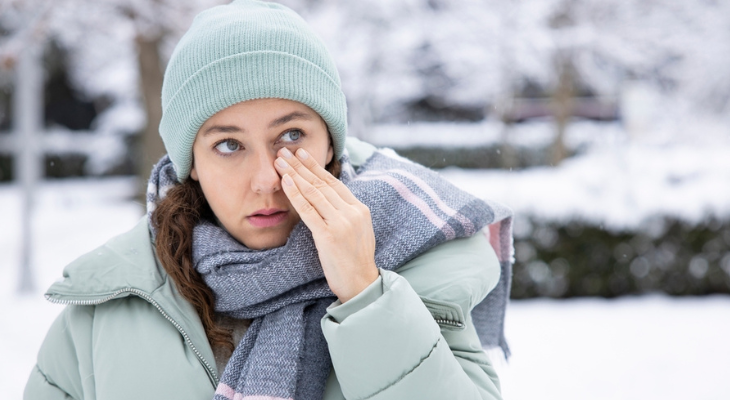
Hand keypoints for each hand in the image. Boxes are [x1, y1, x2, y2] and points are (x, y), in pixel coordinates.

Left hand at [274, 147, 378, 302]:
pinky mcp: (328, 235)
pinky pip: (308, 210)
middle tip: (284, 152)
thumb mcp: (357, 230)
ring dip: (294, 174)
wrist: (361, 283)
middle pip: (321, 184)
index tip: (301, 154)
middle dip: (300, 166)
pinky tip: (285, 182)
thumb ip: (346, 213)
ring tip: (280, 162)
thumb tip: (329, 199)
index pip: (334, 182)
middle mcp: (352, 212)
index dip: (315, 167)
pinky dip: (295, 194)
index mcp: (360, 209)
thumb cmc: (355, 260)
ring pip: (314, 193)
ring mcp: (341, 223)